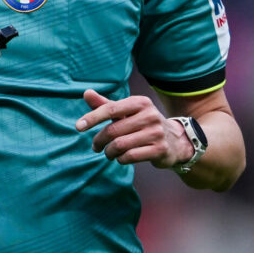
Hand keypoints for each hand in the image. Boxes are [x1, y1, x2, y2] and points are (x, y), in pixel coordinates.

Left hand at [75, 89, 193, 167]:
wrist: (175, 141)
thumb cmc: (143, 124)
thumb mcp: (126, 112)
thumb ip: (105, 105)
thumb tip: (86, 93)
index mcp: (140, 102)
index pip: (111, 109)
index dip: (93, 118)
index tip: (78, 126)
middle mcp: (150, 115)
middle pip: (113, 130)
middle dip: (99, 140)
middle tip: (95, 146)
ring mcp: (156, 133)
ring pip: (120, 145)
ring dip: (109, 152)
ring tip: (107, 153)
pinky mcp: (160, 149)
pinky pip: (131, 156)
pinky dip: (120, 159)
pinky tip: (120, 158)